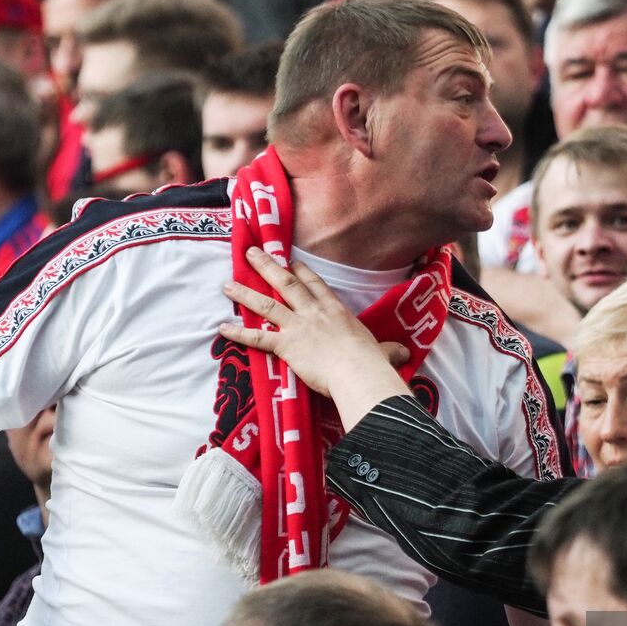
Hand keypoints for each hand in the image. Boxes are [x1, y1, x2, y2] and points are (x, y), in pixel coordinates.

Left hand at [220, 248, 411, 428]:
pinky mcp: (286, 345)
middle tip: (251, 253)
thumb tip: (404, 353)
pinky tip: (223, 328)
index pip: (316, 286)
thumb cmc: (372, 362)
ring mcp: (298, 327)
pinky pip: (258, 338)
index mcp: (337, 312)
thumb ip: (389, 351)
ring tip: (227, 284)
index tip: (290, 260)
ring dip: (245, 294)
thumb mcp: (383, 352)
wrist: (358, 372)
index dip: (302, 272)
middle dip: (267, 267)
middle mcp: (314, 313)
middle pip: (287, 284)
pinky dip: (239, 333)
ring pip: (267, 304)